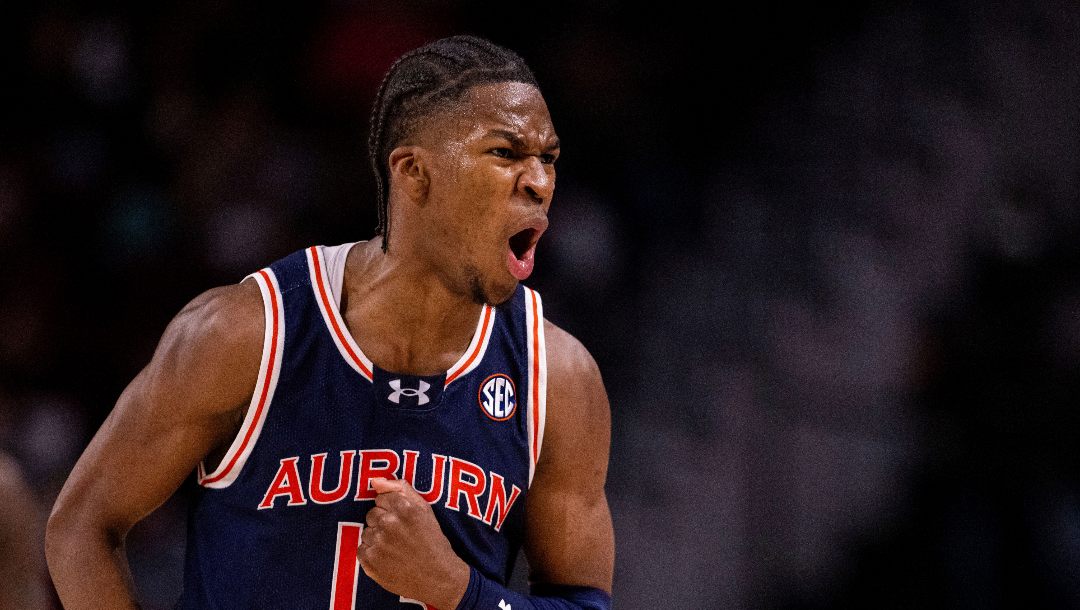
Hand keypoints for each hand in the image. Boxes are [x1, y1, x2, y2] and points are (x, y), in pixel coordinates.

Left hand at [359, 478, 469, 608]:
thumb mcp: (424, 509)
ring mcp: (378, 543)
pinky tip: (388, 558)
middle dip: (383, 522)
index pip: (382, 498)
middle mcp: (389, 523)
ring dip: (377, 538)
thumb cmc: (432, 541)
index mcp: (404, 508)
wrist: (437, 577)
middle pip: (372, 513)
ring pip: (366, 531)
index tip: (402, 520)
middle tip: (400, 536)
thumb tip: (375, 481)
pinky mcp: (369, 561)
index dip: (392, 509)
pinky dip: (372, 554)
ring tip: (395, 548)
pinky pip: (361, 549)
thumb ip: (401, 489)